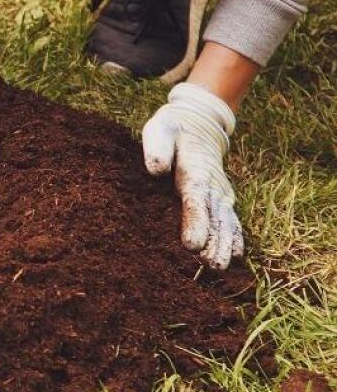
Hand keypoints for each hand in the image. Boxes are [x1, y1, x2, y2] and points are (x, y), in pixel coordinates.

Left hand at [142, 82, 242, 269]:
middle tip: (211, 266)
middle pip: (215, 217)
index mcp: (195, 171)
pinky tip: (234, 256)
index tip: (192, 245)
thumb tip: (156, 169)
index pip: (195, 201)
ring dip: (224, 245)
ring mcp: (220, 193)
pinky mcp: (222, 198)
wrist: (198, 124)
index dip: (195, 223)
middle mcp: (212, 185)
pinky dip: (234, 237)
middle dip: (214, 242)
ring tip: (220, 267)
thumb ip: (158, 148)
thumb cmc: (172, 130)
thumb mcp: (160, 131)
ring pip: (226, 222)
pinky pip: (231, 219)